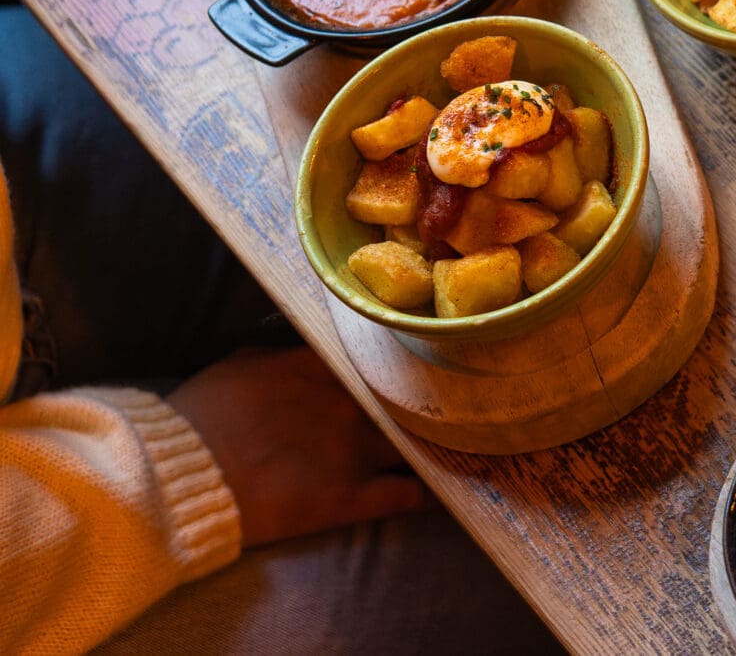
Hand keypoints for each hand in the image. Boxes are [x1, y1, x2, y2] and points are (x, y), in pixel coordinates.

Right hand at [168, 345, 427, 547]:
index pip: (376, 360)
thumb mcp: (239, 367)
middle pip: (404, 399)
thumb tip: (298, 352)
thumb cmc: (197, 418)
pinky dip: (424, 491)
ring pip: (414, 442)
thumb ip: (279, 358)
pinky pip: (406, 494)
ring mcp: (353, 450)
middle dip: (417, 403)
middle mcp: (347, 403)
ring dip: (427, 444)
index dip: (391, 368)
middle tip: (432, 409)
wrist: (179, 475)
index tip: (403, 370)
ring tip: (443, 445)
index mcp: (320, 368)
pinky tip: (434, 489)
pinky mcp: (348, 498)